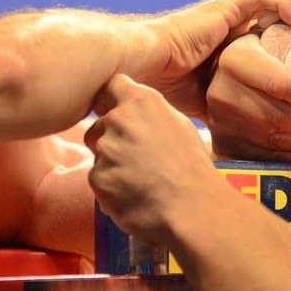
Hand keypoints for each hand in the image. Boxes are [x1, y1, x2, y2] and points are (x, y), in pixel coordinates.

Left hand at [86, 74, 224, 245]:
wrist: (193, 206)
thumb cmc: (192, 168)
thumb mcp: (179, 125)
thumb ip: (150, 113)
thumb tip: (136, 113)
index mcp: (142, 102)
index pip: (112, 84)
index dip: (112, 99)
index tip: (117, 111)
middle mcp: (119, 119)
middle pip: (100, 124)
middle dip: (111, 140)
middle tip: (137, 159)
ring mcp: (106, 148)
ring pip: (99, 154)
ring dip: (112, 165)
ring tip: (141, 180)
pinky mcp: (98, 176)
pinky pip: (98, 179)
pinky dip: (111, 188)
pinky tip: (134, 195)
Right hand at [144, 0, 290, 117]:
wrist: (142, 66)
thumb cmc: (165, 85)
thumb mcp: (210, 98)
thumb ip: (232, 104)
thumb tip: (250, 134)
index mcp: (232, 40)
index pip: (272, 27)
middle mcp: (232, 21)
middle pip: (279, 4)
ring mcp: (228, 12)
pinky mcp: (223, 9)